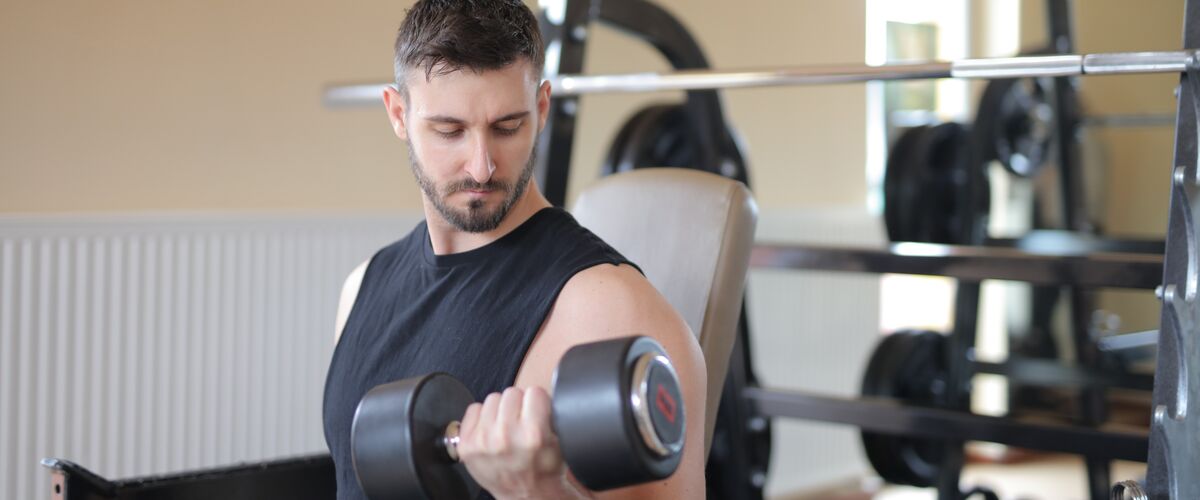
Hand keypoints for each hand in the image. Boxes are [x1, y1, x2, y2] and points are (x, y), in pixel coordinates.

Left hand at [457, 386, 589, 499]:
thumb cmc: (543, 469)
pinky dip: (482, 417)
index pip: (534, 392)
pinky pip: (473, 409)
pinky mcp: (467, 445)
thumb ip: (551, 414)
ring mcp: (483, 441)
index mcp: (533, 435)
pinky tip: (491, 431)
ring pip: (492, 398)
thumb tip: (539, 392)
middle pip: (512, 392)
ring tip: (507, 427)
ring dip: (500, 410)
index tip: (537, 412)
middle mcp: (505, 437)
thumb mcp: (559, 442)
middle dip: (519, 405)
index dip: (537, 402)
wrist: (525, 495)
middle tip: (522, 422)